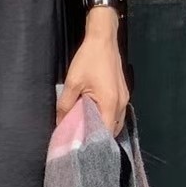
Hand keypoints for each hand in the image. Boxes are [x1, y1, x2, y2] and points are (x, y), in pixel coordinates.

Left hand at [56, 7, 128, 135]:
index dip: (94, 142)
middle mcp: (122, 104)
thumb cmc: (88, 59)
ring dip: (103, 127)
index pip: (105, 133)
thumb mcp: (72, 82)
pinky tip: (94, 116)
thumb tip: (60, 123)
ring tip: (86, 130)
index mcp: (111, 104)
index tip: (81, 148)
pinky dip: (107, 118)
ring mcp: (125, 98)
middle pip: (112, 130)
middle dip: (98, 137)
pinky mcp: (123, 92)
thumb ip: (65, 105)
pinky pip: (117, 112)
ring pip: (116, 121)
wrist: (103, 38)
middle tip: (81, 140)